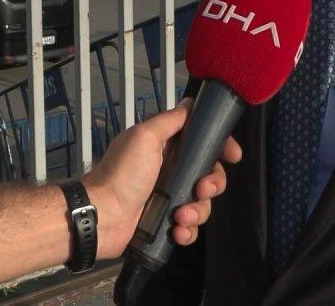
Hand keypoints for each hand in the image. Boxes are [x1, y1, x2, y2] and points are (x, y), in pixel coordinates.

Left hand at [82, 99, 241, 258]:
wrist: (102, 216)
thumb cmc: (122, 174)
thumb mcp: (145, 137)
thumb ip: (170, 120)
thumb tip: (190, 103)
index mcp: (166, 147)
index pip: (202, 142)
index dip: (221, 147)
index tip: (233, 155)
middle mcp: (170, 170)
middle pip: (208, 175)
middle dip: (212, 184)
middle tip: (201, 189)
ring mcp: (168, 198)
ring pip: (202, 203)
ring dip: (197, 212)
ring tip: (180, 217)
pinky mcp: (166, 222)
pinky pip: (189, 227)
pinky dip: (188, 231)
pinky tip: (177, 231)